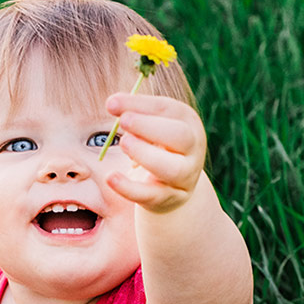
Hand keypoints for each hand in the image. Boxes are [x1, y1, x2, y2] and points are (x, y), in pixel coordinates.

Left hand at [104, 93, 204, 214]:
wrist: (174, 184)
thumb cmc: (158, 145)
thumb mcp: (151, 125)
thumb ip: (135, 112)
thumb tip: (113, 104)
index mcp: (189, 124)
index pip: (169, 110)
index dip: (140, 105)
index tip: (112, 104)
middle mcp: (193, 150)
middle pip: (181, 136)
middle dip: (149, 127)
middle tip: (123, 122)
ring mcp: (185, 177)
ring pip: (172, 169)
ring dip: (145, 154)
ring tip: (123, 144)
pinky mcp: (169, 198)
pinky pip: (151, 195)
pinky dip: (129, 188)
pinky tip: (111, 177)